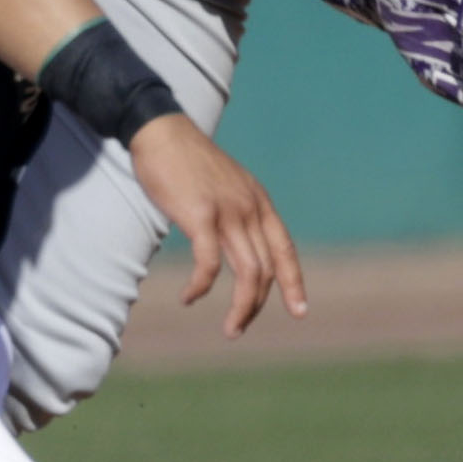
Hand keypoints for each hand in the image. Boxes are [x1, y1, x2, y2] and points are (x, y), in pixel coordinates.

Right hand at [126, 117, 308, 337]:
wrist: (162, 132)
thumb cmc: (188, 163)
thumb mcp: (226, 187)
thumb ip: (236, 213)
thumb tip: (238, 243)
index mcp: (258, 203)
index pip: (285, 250)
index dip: (295, 283)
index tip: (300, 310)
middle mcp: (250, 208)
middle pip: (266, 270)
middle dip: (256, 305)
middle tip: (238, 329)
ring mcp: (227, 211)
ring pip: (247, 273)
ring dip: (241, 308)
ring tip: (229, 329)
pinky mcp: (200, 215)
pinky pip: (208, 264)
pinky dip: (201, 287)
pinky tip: (189, 297)